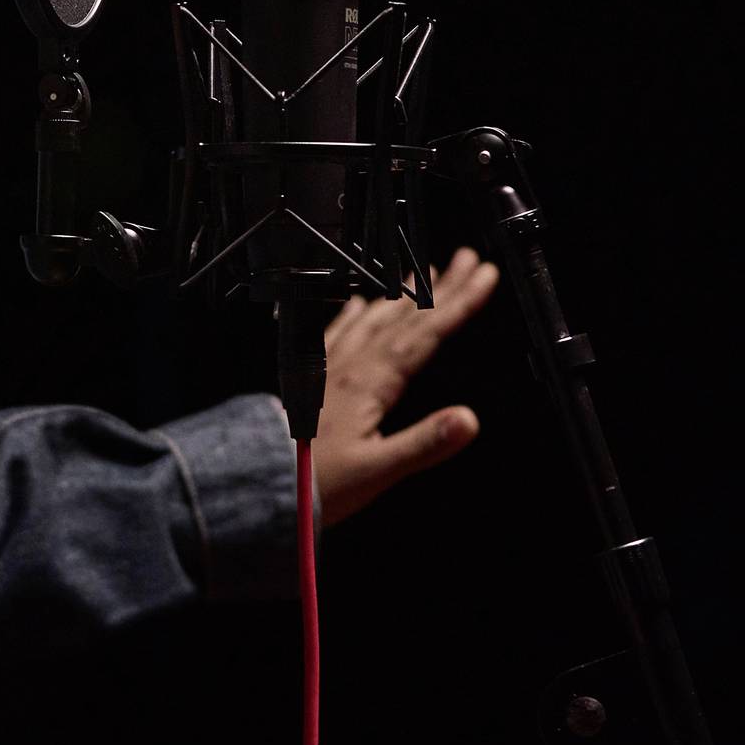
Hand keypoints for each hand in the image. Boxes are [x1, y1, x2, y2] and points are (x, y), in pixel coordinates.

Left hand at [310, 247, 501, 526]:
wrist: (260, 482)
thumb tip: (469, 420)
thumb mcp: (379, 470)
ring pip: (375, 319)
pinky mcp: (313, 378)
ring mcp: (330, 368)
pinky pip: (338, 333)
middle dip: (442, 287)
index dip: (459, 303)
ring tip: (425, 272)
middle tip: (468, 260)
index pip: (426, 333)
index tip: (484, 276)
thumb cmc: (319, 483)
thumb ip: (424, 443)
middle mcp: (351, 365)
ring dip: (404, 294)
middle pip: (406, 317)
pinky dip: (354, 313)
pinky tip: (360, 303)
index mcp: (371, 382)